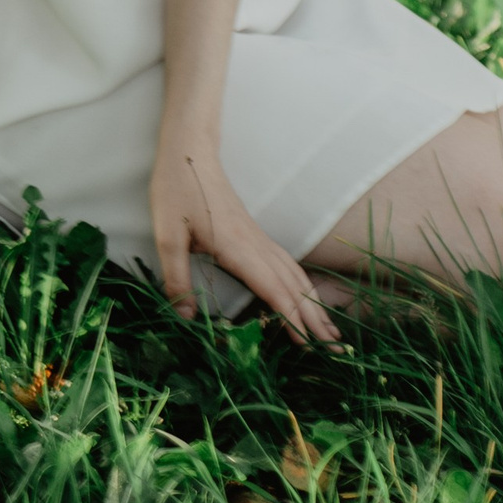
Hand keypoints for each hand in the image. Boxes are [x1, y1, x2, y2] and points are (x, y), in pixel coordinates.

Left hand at [149, 139, 341, 345]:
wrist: (189, 152)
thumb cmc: (176, 191)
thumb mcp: (166, 237)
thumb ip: (176, 280)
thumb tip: (185, 320)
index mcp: (238, 248)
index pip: (273, 290)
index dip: (292, 319)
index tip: (308, 346)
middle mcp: (256, 245)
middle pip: (293, 287)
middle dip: (315, 320)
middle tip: (336, 350)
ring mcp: (258, 238)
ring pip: (295, 275)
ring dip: (314, 304)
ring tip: (330, 331)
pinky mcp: (254, 234)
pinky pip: (287, 264)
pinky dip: (302, 286)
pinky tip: (306, 297)